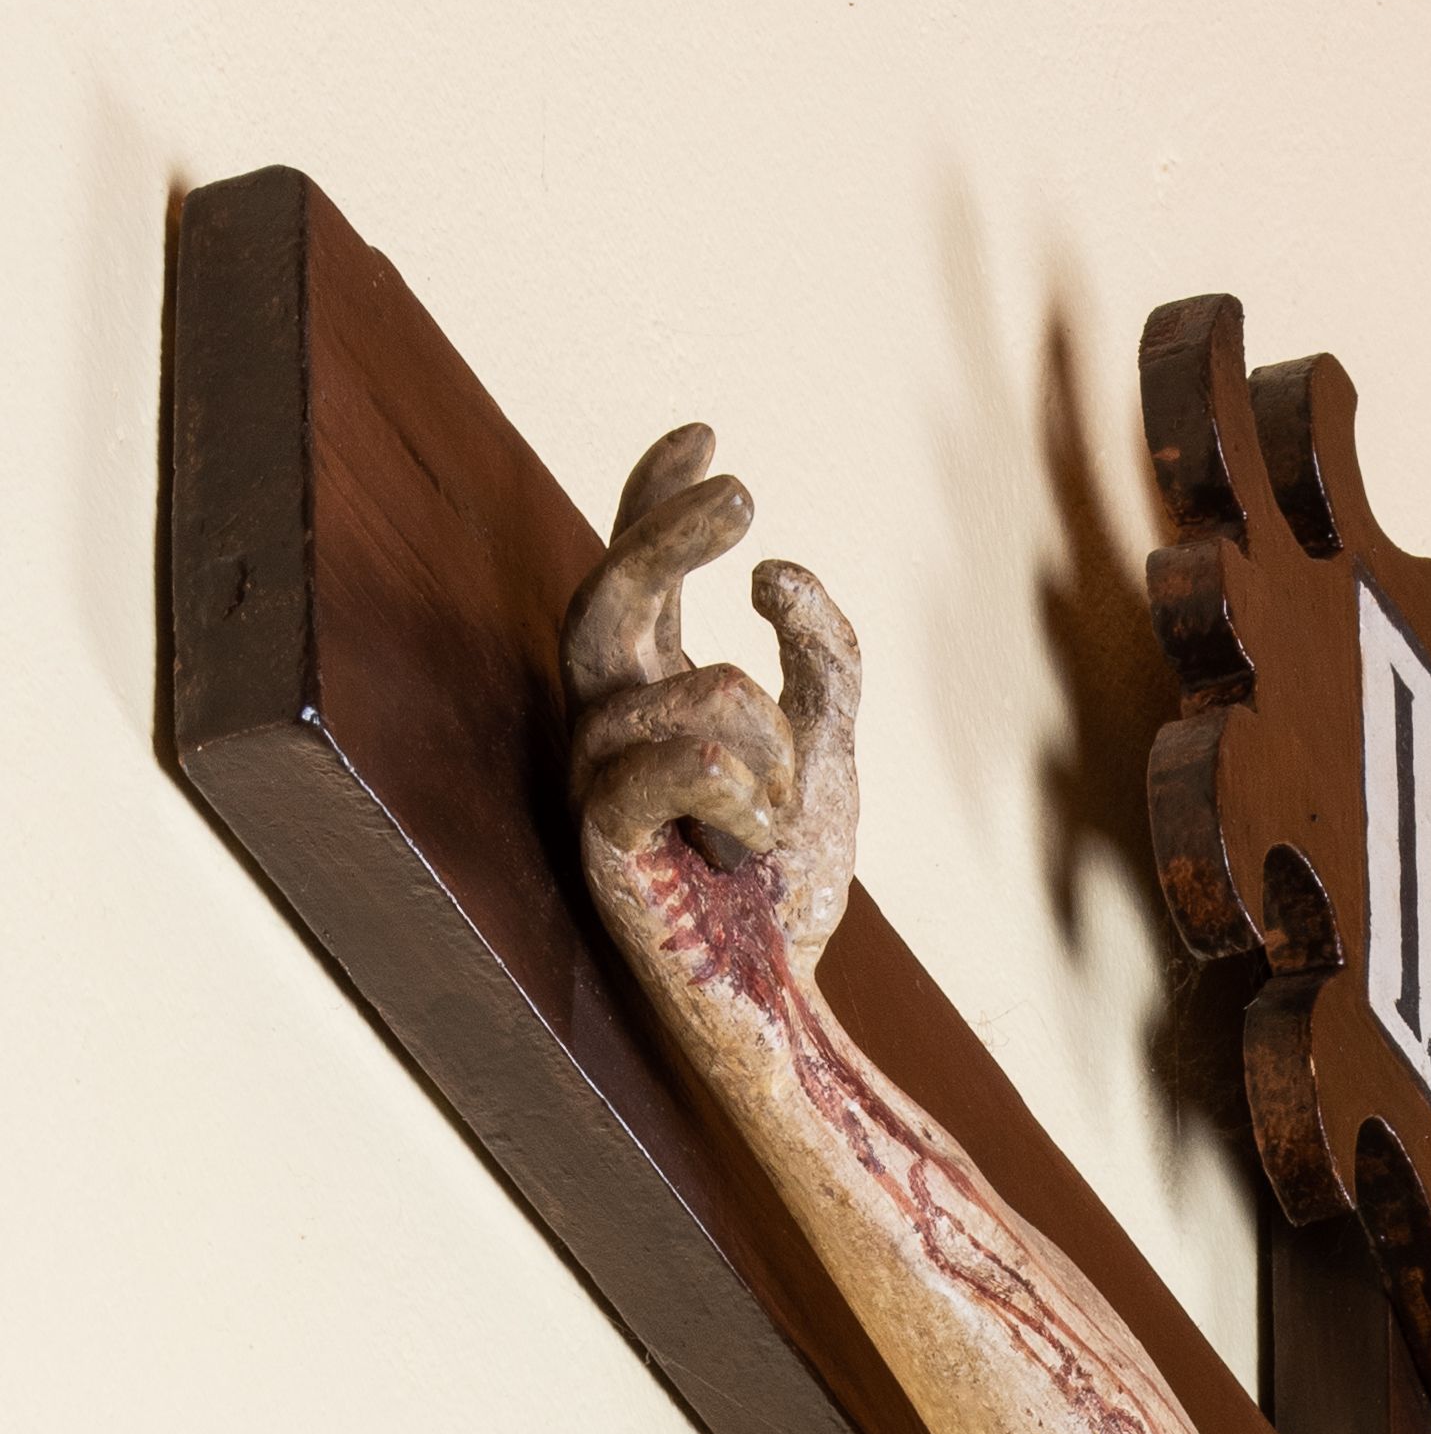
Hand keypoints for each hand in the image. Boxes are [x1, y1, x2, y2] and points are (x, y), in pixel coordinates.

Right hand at [562, 424, 860, 980]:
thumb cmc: (787, 883)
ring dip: (763, 740)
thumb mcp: (830, 747)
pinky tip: (754, 833)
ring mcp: (597, 784)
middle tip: (741, 494)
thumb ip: (821, 657)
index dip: (656, 494)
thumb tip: (772, 574)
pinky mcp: (603, 846)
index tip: (709, 434)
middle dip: (666, 532)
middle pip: (608, 596)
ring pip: (684, 691)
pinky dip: (730, 785)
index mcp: (654, 693)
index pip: (639, 569)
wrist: (783, 999)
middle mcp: (610, 725)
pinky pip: (659, 765)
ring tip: (776, 816)